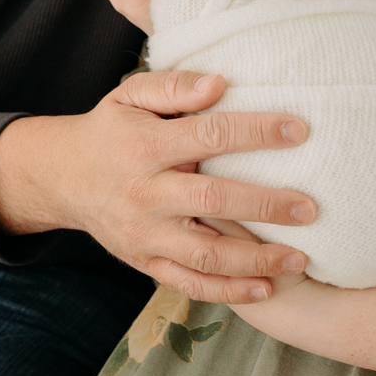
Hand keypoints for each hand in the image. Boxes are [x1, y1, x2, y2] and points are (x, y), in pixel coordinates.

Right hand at [0, 70, 314, 303]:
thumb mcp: (129, 96)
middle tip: (311, 208)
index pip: (208, 136)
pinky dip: (228, 292)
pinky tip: (265, 289)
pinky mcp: (146, 263)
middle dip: (266, 205)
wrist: (63, 178)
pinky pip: (190, 284)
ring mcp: (145, 235)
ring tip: (301, 258)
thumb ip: (173, 86)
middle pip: (213, 201)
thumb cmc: (111, 130)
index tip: (301, 130)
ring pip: (206, 255)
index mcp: (144, 147)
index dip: (256, 132)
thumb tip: (219, 84)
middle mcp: (145, 195)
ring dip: (257, 260)